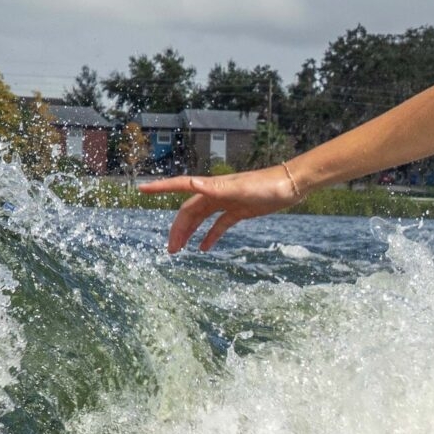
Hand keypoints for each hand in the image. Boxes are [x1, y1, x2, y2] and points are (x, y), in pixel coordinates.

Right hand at [138, 164, 301, 253]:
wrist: (292, 185)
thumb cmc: (267, 185)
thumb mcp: (241, 188)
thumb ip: (217, 188)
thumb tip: (192, 183)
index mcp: (212, 187)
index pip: (180, 186)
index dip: (160, 188)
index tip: (141, 190)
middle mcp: (215, 193)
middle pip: (189, 212)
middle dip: (177, 229)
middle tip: (170, 249)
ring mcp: (227, 202)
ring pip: (201, 220)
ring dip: (190, 234)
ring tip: (180, 251)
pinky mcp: (240, 211)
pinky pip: (219, 225)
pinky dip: (211, 236)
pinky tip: (204, 248)